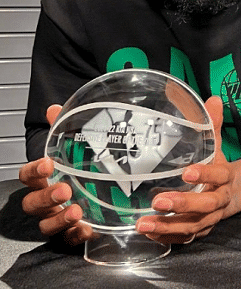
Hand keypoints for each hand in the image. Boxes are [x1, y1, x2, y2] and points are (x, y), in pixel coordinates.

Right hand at [19, 105, 93, 244]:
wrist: (104, 188)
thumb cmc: (81, 168)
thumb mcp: (76, 146)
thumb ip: (64, 129)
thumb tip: (55, 108)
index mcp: (44, 179)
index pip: (28, 175)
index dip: (34, 170)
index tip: (48, 163)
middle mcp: (46, 201)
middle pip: (33, 203)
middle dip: (46, 197)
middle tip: (64, 189)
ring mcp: (57, 218)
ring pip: (47, 225)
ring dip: (60, 219)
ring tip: (76, 212)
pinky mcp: (73, 233)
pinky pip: (70, 239)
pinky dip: (78, 235)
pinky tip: (89, 228)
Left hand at [135, 96, 240, 244]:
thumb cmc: (222, 167)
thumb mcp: (219, 146)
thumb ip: (213, 124)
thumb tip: (212, 97)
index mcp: (227, 177)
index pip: (220, 175)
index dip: (206, 174)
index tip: (186, 171)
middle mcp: (221, 200)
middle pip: (206, 205)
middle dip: (183, 204)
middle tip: (158, 201)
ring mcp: (212, 218)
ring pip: (194, 225)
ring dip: (169, 226)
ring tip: (143, 223)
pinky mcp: (202, 230)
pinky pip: (186, 238)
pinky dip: (167, 237)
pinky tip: (148, 233)